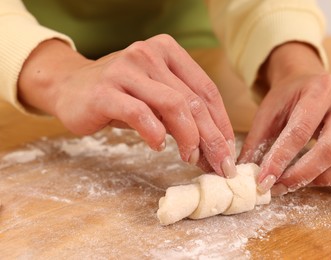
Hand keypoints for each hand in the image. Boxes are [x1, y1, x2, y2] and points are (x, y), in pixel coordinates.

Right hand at [18, 35, 236, 176]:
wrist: (69, 86)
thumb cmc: (119, 95)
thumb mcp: (155, 97)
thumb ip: (181, 114)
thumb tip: (212, 148)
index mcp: (168, 52)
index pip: (206, 89)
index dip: (222, 123)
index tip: (228, 150)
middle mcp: (149, 54)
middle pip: (193, 100)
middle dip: (212, 137)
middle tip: (220, 164)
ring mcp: (126, 70)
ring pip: (173, 105)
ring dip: (189, 138)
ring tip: (191, 158)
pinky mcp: (105, 91)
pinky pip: (140, 114)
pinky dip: (155, 134)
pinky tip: (158, 146)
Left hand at [238, 42, 330, 194]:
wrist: (309, 82)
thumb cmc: (288, 98)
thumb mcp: (267, 112)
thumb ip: (257, 142)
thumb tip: (245, 174)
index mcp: (319, 89)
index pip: (300, 131)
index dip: (280, 160)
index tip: (264, 180)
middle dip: (303, 174)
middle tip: (282, 186)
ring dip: (329, 178)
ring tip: (305, 181)